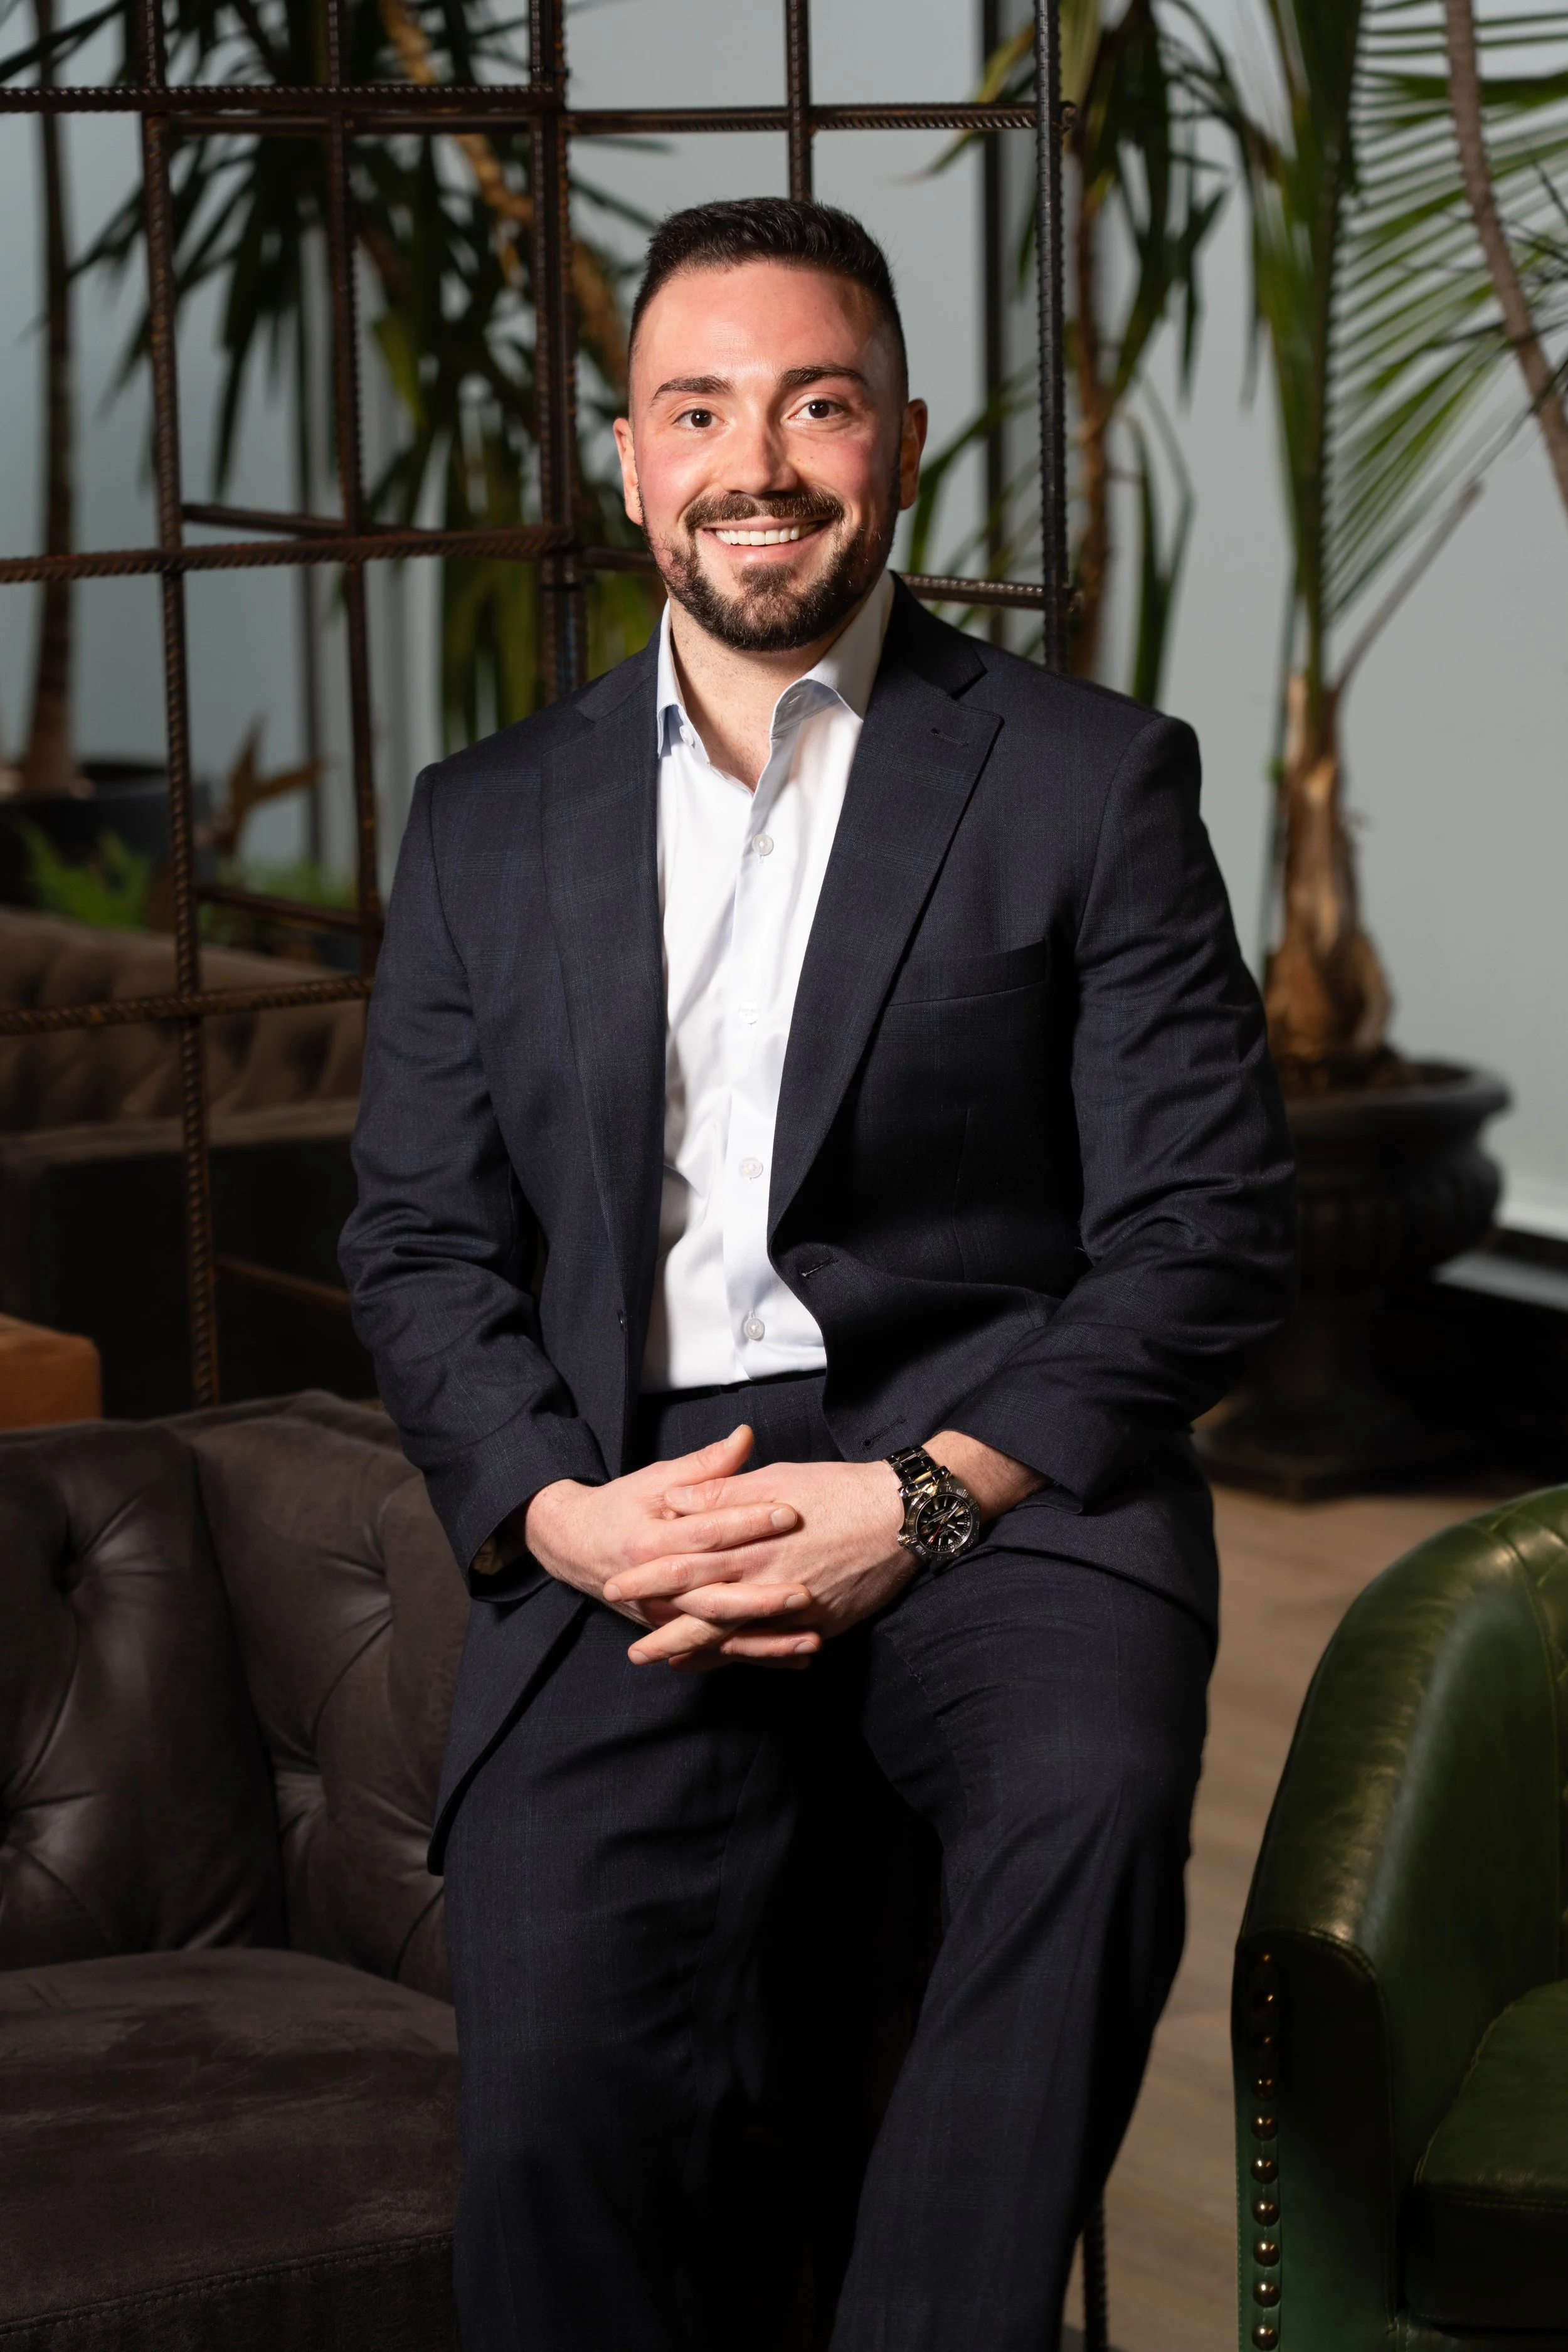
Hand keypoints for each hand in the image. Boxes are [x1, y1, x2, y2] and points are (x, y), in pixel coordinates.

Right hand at [524, 1425, 818, 1665]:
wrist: (574, 1547)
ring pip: (717, 1633)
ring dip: (764, 1639)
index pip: (705, 1532)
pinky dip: (757, 1656)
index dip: (746, 1521)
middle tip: (805, 1590)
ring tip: (810, 1639)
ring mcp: (663, 1614)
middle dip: (760, 1596)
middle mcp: (654, 1586)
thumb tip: (744, 1437)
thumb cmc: (621, 1507)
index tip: (789, 1512)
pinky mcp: (673, 1631)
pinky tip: (796, 1658)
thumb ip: (705, 1465)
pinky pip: (718, 1651)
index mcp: (649, 1540)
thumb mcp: (656, 1479)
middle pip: (712, 1594)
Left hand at [607, 1456, 909, 1668]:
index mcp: (747, 1541)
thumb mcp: (773, 1478)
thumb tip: (675, 1501)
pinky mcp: (820, 1622)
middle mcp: (765, 1579)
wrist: (900, 1515)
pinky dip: (750, 1658)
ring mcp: (793, 1607)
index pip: (685, 1563)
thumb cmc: (836, 1489)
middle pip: (702, 1612)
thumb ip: (721, 1492)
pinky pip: (776, 1647)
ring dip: (700, 1652)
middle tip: (633, 1651)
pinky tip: (732, 1662)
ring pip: (736, 1637)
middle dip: (665, 1632)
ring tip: (670, 1664)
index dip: (649, 1578)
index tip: (617, 1587)